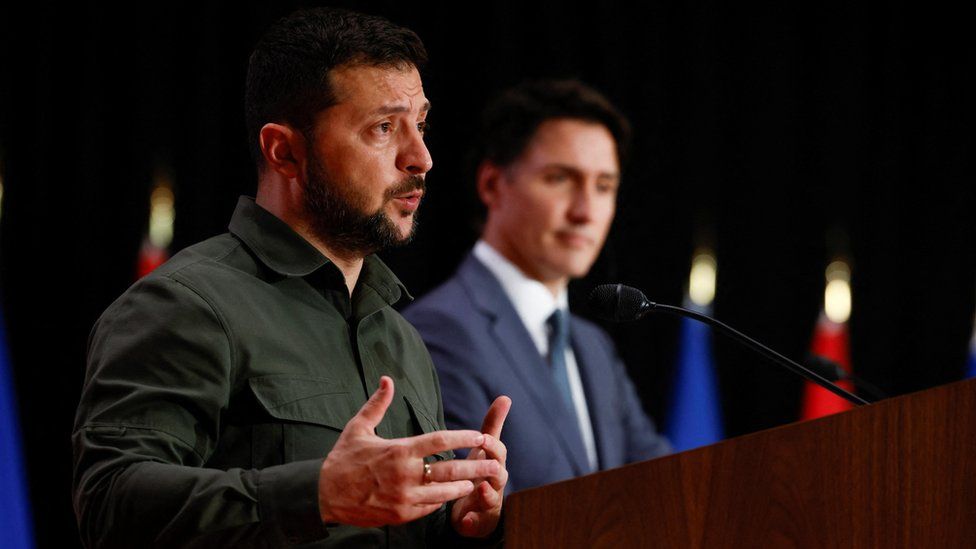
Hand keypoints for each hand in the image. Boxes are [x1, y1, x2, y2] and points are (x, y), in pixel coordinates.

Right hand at [318, 377, 500, 526]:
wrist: (324, 495)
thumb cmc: (343, 459)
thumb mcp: (358, 427)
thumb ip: (377, 404)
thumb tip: (387, 379)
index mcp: (398, 451)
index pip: (440, 441)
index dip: (463, 438)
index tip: (481, 436)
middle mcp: (405, 475)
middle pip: (450, 469)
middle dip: (476, 466)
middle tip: (496, 464)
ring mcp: (404, 497)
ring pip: (444, 492)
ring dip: (464, 485)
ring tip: (480, 480)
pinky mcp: (401, 515)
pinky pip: (429, 507)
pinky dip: (443, 500)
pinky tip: (453, 493)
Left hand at [451, 395, 511, 537]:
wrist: (476, 507)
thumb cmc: (479, 471)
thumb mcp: (484, 449)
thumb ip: (493, 424)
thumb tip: (505, 397)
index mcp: (494, 464)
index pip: (498, 452)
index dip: (492, 445)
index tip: (483, 438)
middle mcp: (495, 483)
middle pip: (499, 474)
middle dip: (493, 469)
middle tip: (487, 463)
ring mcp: (489, 502)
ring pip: (492, 498)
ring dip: (487, 494)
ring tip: (480, 490)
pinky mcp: (479, 521)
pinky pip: (477, 523)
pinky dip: (472, 522)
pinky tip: (465, 521)